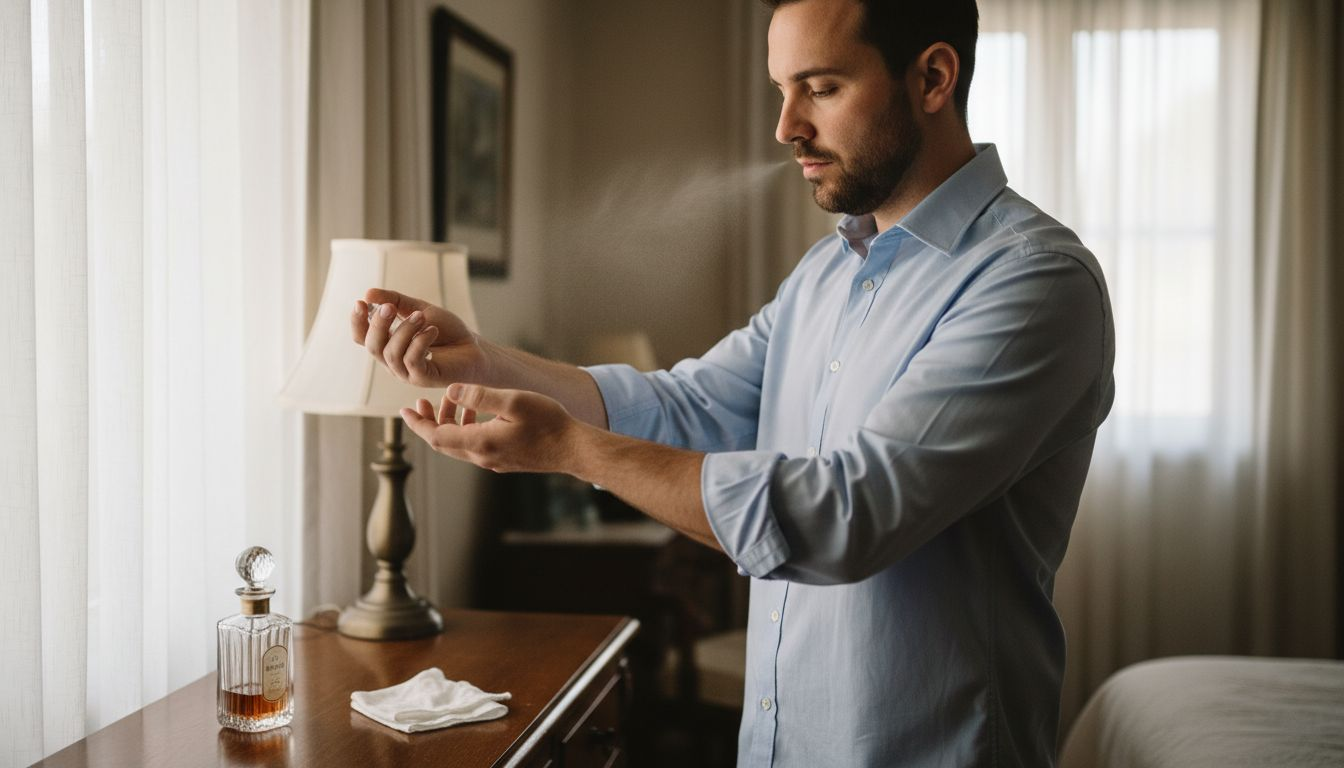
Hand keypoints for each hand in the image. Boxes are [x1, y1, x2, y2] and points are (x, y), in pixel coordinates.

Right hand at [350, 288, 487, 387]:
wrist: (475, 348)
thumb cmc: (448, 331)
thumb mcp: (420, 309)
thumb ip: (396, 302)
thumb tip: (369, 293)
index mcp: (388, 344)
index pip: (361, 337)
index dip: (357, 321)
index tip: (361, 302)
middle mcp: (393, 361)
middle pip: (372, 346)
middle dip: (378, 324)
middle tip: (389, 307)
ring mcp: (407, 372)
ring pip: (391, 353)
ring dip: (404, 330)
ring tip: (421, 316)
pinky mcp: (423, 378)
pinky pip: (411, 360)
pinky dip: (420, 342)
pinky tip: (433, 330)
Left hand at [400, 384, 581, 473]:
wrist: (574, 449)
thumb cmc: (549, 423)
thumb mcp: (513, 401)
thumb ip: (480, 396)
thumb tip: (451, 391)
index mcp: (479, 442)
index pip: (435, 436)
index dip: (417, 423)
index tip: (404, 410)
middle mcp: (482, 456)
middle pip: (442, 442)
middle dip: (427, 422)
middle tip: (419, 403)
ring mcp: (493, 461)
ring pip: (458, 445)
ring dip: (448, 424)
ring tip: (450, 402)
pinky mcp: (504, 461)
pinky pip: (474, 447)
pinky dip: (465, 430)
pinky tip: (477, 415)